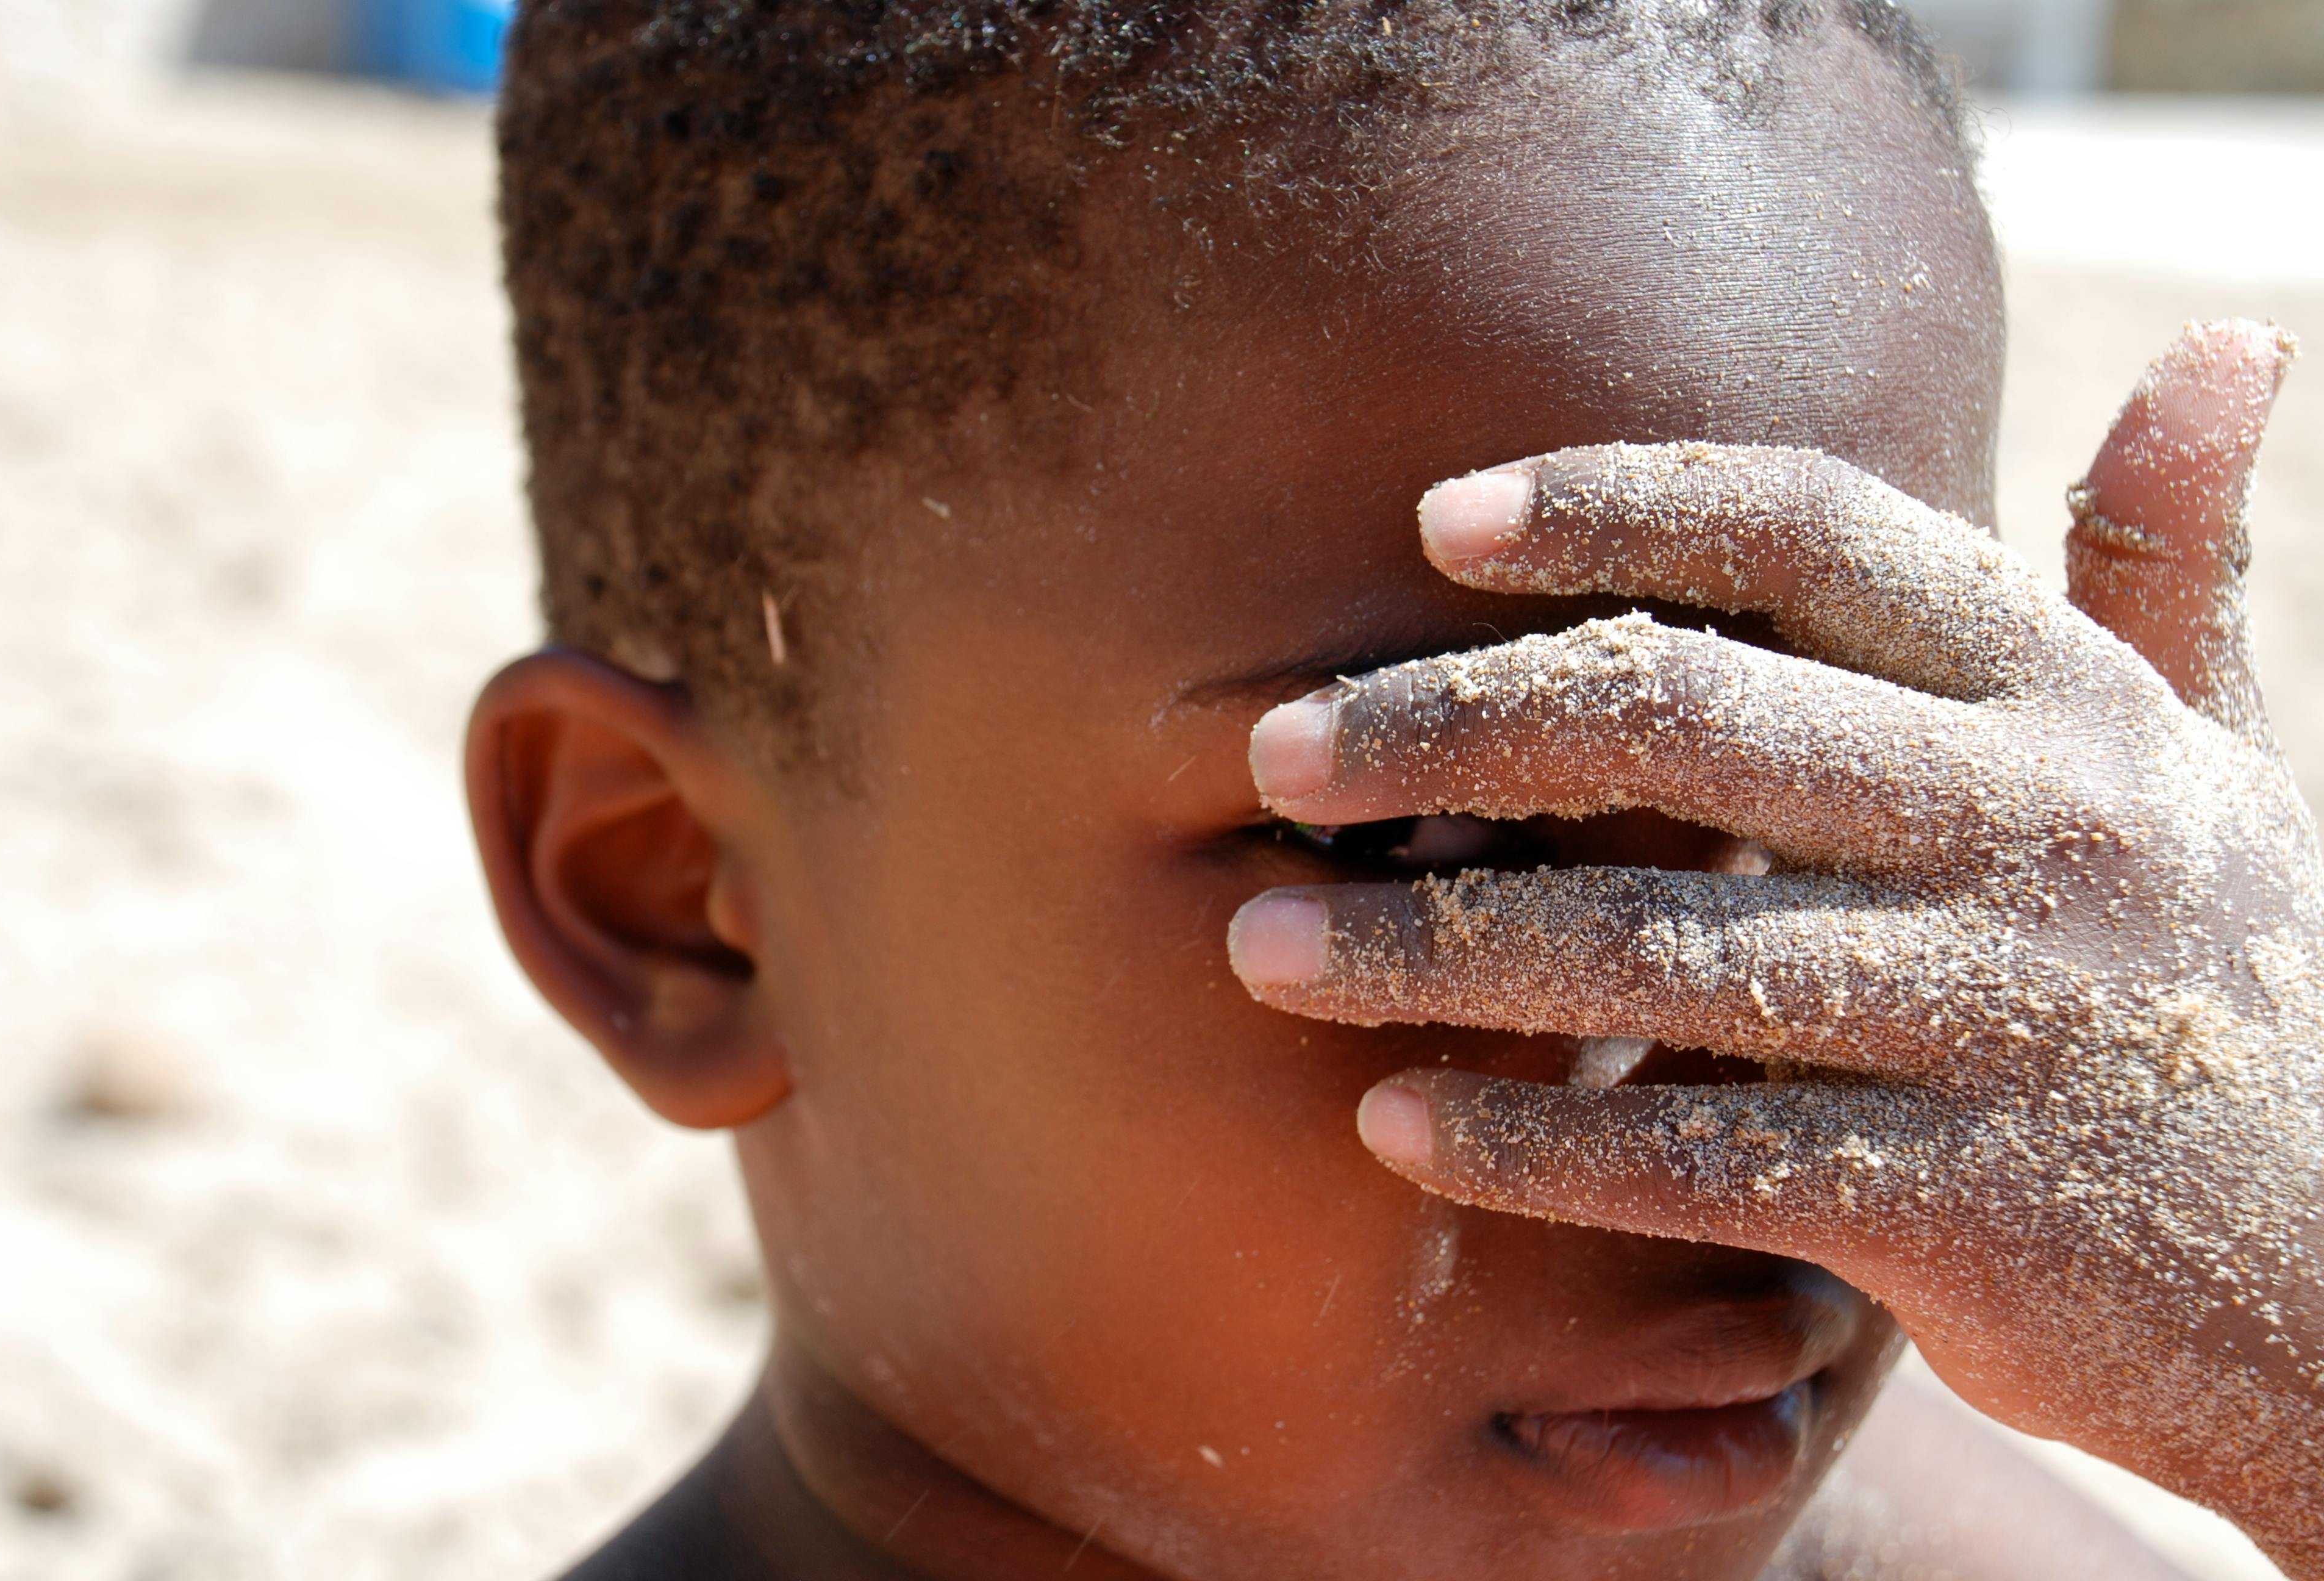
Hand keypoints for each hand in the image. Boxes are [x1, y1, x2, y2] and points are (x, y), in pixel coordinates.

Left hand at [1228, 322, 2323, 1573]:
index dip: (1611, 508)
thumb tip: (2221, 342)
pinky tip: (1389, 1129)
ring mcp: (2007, 1018)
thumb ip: (2166, 571)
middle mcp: (2040, 827)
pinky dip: (1532, 1146)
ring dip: (1432, 946)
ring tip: (1257, 942)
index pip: (1812, 537)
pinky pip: (1696, 1161)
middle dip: (1450, 727)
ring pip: (1658, 950)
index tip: (1430, 525)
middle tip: (1272, 751)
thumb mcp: (2222, 757)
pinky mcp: (1973, 1213)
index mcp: (2069, 698)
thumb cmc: (2234, 969)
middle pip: (1686, 722)